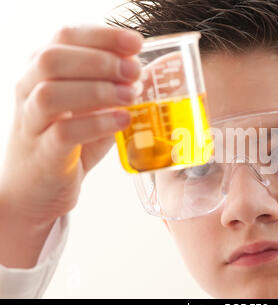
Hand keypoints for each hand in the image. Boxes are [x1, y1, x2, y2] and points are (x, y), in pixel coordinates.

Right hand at [0, 25, 142, 223]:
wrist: (34, 191)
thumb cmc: (67, 145)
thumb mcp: (89, 109)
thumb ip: (110, 89)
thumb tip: (143, 68)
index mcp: (41, 71)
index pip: (65, 36)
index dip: (103, 35)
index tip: (136, 42)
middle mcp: (28, 91)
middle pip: (52, 59)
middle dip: (100, 60)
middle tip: (135, 71)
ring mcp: (31, 123)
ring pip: (50, 93)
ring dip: (98, 90)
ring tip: (132, 96)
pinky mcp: (43, 155)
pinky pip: (64, 133)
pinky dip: (97, 123)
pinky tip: (123, 120)